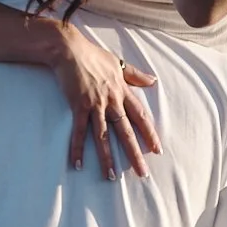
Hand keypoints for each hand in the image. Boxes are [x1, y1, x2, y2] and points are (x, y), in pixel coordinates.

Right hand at [51, 27, 161, 180]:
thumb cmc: (93, 55)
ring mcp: (95, 105)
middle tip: (142, 173)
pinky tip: (78, 164)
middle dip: (135, 153)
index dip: (149, 134)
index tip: (157, 150)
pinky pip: (79, 132)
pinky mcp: (78, 106)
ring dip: (108, 158)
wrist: (69, 49)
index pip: (140, 117)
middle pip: (126, 132)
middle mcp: (112, 101)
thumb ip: (135, 75)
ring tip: (112, 177)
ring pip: (104, 136)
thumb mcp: (118, 63)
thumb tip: (153, 80)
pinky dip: (78, 148)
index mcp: (122, 92)